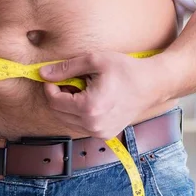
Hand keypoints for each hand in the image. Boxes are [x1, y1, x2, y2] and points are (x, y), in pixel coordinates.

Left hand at [39, 52, 165, 138]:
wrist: (152, 85)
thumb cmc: (126, 70)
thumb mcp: (95, 61)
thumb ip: (66, 68)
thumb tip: (43, 74)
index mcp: (89, 108)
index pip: (54, 101)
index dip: (50, 87)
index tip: (55, 76)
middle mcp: (93, 125)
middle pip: (58, 113)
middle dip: (58, 96)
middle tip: (71, 81)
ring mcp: (99, 133)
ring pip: (67, 121)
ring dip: (68, 105)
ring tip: (83, 89)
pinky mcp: (104, 135)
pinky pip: (80, 125)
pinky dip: (78, 113)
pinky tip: (91, 99)